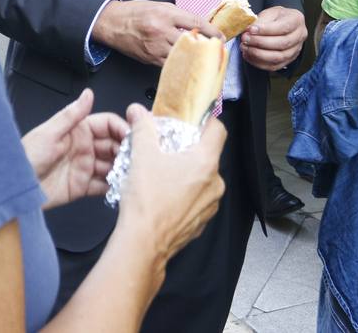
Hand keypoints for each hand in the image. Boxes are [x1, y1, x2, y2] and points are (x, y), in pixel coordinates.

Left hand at [23, 89, 129, 209]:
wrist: (14, 187)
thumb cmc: (26, 156)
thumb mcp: (49, 132)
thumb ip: (71, 114)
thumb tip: (88, 94)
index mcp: (78, 131)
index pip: (107, 125)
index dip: (122, 128)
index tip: (133, 135)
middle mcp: (83, 148)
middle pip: (113, 146)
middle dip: (126, 150)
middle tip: (137, 157)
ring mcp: (83, 167)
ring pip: (111, 166)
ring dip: (122, 169)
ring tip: (131, 173)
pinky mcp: (81, 186)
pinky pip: (102, 186)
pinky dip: (113, 187)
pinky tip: (120, 187)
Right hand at [93, 0, 216, 65]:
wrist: (112, 23)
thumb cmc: (135, 12)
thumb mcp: (159, 6)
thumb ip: (178, 16)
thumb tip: (196, 26)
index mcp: (165, 14)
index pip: (195, 22)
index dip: (211, 31)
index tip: (220, 36)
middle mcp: (161, 31)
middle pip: (191, 41)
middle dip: (206, 46)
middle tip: (216, 50)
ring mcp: (155, 47)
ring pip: (182, 56)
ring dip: (195, 57)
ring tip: (204, 58)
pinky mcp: (150, 58)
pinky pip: (170, 63)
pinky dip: (180, 63)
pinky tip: (187, 63)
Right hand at [117, 104, 225, 261]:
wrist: (142, 244)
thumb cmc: (146, 202)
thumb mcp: (142, 155)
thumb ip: (143, 128)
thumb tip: (139, 112)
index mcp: (206, 163)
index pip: (218, 130)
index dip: (206, 121)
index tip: (193, 121)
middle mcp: (215, 184)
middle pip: (207, 155)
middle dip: (187, 150)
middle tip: (166, 149)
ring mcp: (210, 205)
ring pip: (202, 179)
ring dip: (186, 174)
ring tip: (161, 175)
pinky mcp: (201, 221)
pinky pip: (196, 200)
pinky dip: (184, 194)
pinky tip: (164, 196)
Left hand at [241, 6, 306, 71]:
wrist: (283, 23)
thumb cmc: (276, 17)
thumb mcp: (269, 12)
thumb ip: (261, 20)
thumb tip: (249, 31)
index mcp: (296, 20)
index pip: (283, 27)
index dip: (266, 30)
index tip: (250, 29)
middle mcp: (300, 36)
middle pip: (282, 44)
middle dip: (260, 43)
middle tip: (245, 39)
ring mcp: (295, 50)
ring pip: (278, 57)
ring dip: (258, 54)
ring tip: (245, 48)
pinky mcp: (288, 61)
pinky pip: (273, 66)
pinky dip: (259, 63)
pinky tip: (248, 55)